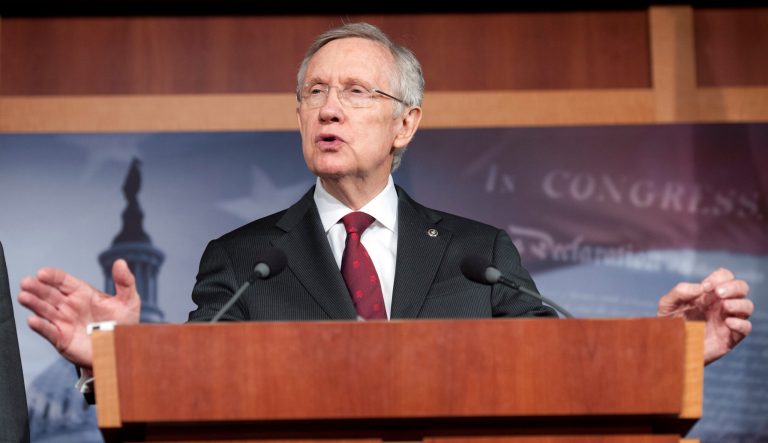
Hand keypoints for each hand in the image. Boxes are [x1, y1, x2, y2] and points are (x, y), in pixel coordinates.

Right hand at [18, 259, 139, 368]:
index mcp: (83, 294)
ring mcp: (64, 322)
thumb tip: (120, 262)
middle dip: (37, 288)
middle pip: (49, 294)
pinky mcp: (62, 339)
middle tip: (26, 282)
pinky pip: (49, 331)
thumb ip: (125, 282)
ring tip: (23, 296)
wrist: (121, 350)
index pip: (63, 281)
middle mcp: (70, 306)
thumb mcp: (129, 301)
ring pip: (45, 310)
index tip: (42, 273)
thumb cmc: (124, 324)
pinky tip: (32, 320)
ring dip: (33, 304)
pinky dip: (40, 326)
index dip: (52, 276)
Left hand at [658, 268, 752, 364]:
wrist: (668, 348)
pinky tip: (728, 322)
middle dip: (734, 286)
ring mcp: (726, 320)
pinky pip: (746, 328)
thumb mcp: (668, 304)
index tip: (706, 286)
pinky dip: (741, 323)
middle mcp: (720, 305)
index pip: (725, 277)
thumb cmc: (668, 324)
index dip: (719, 277)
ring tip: (725, 306)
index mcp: (708, 294)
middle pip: (741, 288)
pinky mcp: (729, 338)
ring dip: (739, 303)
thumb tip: (702, 287)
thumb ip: (681, 291)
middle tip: (718, 293)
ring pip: (747, 306)